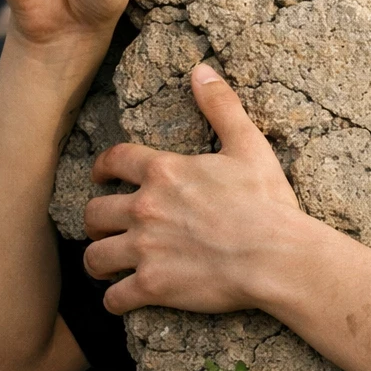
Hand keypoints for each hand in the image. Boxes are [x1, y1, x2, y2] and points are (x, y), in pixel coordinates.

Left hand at [83, 64, 303, 314]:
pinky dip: (115, 301)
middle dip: (95, 219)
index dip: (101, 167)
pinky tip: (123, 299)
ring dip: (99, 261)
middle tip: (105, 226)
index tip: (98, 175)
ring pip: (95, 256)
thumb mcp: (249, 145)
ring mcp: (145, 249)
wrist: (276, 256)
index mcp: (165, 172)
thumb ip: (221, 106)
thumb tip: (202, 69)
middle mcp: (145, 208)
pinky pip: (114, 298)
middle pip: (94, 212)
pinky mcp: (152, 286)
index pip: (114, 161)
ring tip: (107, 265)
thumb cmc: (266, 203)